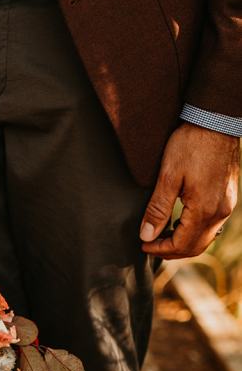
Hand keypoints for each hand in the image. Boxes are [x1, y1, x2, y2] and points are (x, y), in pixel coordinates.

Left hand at [140, 123, 238, 258]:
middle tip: (150, 244)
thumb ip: (158, 209)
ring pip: (205, 238)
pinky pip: (211, 225)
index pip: (181, 245)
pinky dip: (194, 231)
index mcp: (205, 209)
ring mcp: (227, 205)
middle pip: (195, 247)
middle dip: (171, 250)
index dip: (160, 249)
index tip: (143, 244)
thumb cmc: (191, 143)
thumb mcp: (168, 176)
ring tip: (162, 235)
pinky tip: (179, 223)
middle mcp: (220, 212)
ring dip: (183, 242)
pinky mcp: (228, 197)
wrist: (216, 120)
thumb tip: (147, 235)